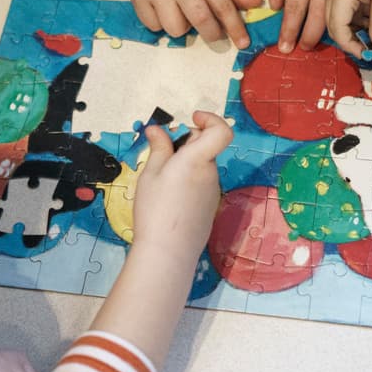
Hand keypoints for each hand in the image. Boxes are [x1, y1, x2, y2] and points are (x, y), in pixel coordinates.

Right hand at [125, 0, 262, 47]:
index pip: (223, 6)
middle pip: (201, 21)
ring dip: (183, 28)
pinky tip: (163, 11)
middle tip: (214, 33)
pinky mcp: (139, 0)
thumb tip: (256, 4)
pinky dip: (161, 24)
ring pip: (175, 29)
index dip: (235, 27)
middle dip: (212, 34)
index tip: (243, 43)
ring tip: (182, 14)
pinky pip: (154, 27)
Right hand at [130, 111, 232, 262]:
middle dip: (186, 144)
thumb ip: (158, 148)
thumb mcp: (150, 174)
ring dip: (185, 165)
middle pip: (205, 148)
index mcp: (197, 159)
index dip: (210, 119)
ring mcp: (212, 191)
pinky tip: (170, 200)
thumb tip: (158, 129)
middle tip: (162, 155)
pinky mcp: (210, 207)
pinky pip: (200, 185)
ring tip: (161, 183)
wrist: (168, 252)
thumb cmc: (155, 208)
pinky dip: (188, 183)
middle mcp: (210, 173)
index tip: (192, 119)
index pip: (221, 131)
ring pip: (201, 167)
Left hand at [263, 0, 360, 52]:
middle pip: (314, 18)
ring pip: (333, 18)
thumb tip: (275, 6)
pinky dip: (343, 25)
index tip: (284, 46)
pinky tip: (339, 34)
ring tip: (314, 45)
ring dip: (323, 36)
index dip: (289, 29)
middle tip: (300, 50)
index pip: (294, 7)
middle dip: (306, 38)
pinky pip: (350, 12)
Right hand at [325, 0, 371, 57]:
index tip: (367, 53)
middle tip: (368, 49)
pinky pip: (339, 11)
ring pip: (334, 20)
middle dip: (349, 41)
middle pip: (332, 28)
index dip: (352, 46)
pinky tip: (368, 20)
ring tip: (371, 34)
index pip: (338, 31)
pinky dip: (351, 20)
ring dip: (350, 31)